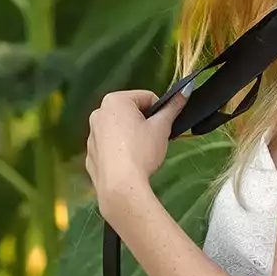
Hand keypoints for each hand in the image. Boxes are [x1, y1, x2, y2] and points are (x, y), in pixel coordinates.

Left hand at [86, 86, 188, 227]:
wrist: (120, 186)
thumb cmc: (142, 151)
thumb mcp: (162, 127)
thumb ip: (173, 107)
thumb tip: (185, 89)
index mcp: (114, 101)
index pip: (146, 97)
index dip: (160, 112)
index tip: (163, 127)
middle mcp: (98, 113)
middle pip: (131, 112)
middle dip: (144, 123)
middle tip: (154, 140)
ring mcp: (91, 134)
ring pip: (119, 129)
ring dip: (132, 136)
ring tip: (141, 153)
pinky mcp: (90, 154)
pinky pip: (110, 146)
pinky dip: (119, 150)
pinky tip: (128, 163)